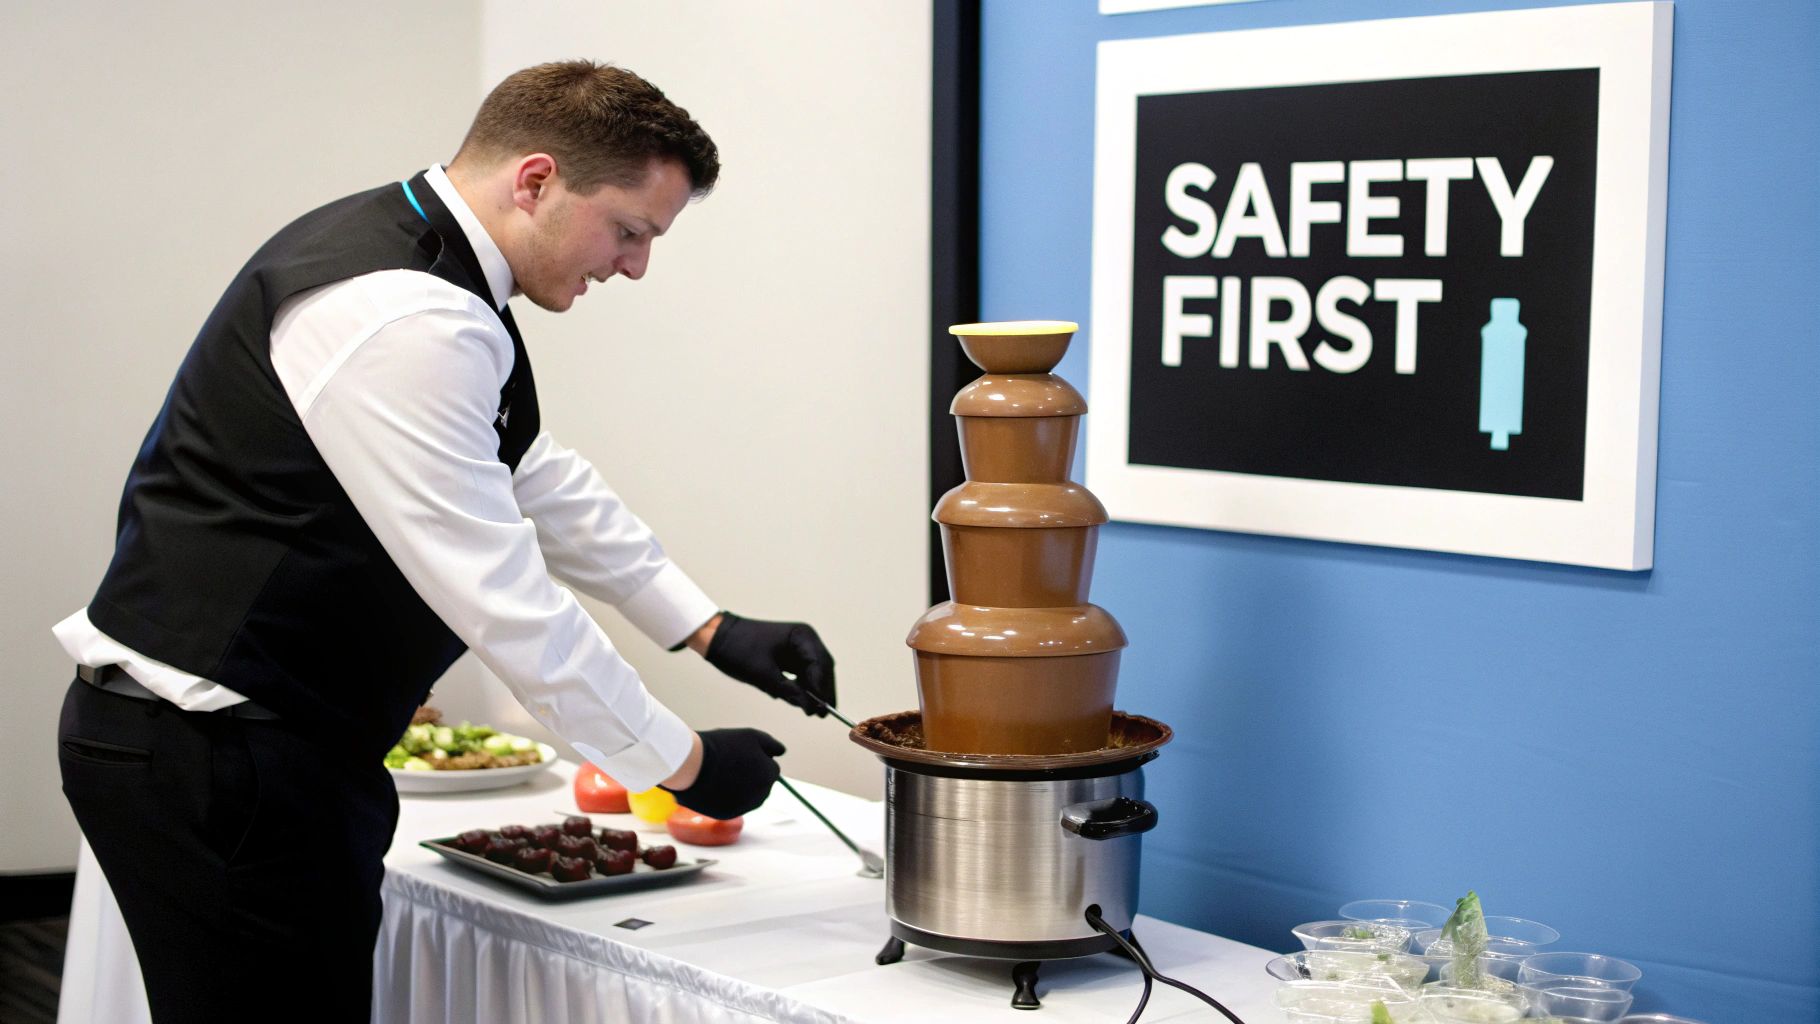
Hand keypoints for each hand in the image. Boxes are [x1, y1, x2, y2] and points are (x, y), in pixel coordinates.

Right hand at [661, 728, 784, 818]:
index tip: (741, 754)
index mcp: (769, 775)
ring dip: (742, 787)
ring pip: (749, 796)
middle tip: (731, 764)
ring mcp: (744, 807)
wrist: (692, 764)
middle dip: (752, 775)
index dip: (757, 759)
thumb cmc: (722, 746)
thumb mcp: (751, 736)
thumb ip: (771, 744)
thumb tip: (782, 752)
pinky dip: (727, 797)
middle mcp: (761, 795)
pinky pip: (733, 805)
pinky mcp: (727, 815)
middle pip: (762, 784)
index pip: (772, 769)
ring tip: (722, 774)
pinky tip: (715, 785)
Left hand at [703, 611, 836, 716]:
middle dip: (822, 691)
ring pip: (815, 673)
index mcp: (802, 636)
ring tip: (812, 711)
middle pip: (823, 668)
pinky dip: (804, 687)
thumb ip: (790, 691)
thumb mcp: (764, 674)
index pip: (820, 664)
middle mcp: (805, 640)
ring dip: (814, 691)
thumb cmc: (738, 649)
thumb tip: (811, 707)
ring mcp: (798, 648)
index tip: (822, 707)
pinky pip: (803, 674)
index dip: (822, 687)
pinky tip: (802, 701)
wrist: (717, 638)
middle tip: (822, 714)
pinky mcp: (790, 656)